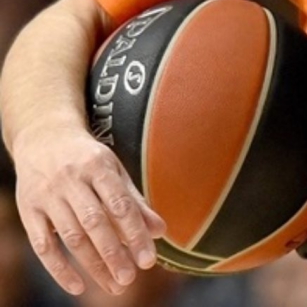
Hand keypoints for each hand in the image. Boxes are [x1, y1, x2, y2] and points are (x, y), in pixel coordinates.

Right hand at [12, 124, 165, 295]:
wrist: (43, 136)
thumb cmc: (87, 159)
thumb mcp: (114, 171)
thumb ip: (135, 201)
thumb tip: (160, 231)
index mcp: (98, 167)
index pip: (119, 204)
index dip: (135, 234)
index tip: (148, 260)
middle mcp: (71, 180)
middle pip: (94, 223)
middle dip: (113, 254)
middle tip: (129, 279)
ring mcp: (47, 195)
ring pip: (71, 236)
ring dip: (92, 265)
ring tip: (113, 285)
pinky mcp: (28, 209)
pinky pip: (42, 244)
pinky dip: (59, 268)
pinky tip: (78, 286)